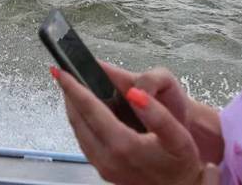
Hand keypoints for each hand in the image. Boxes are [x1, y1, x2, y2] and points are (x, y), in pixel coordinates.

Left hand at [52, 66, 204, 184]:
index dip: (73, 87)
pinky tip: (86, 113)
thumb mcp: (178, 136)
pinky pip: (84, 142)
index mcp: (123, 145)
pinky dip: (81, 123)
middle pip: (78, 119)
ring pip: (78, 132)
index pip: (89, 108)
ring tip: (72, 89)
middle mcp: (108, 158)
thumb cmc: (180, 162)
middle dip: (69, 94)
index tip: (61, 71)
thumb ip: (157, 114)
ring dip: (73, 109)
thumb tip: (136, 93)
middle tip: (64, 74)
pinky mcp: (104, 171)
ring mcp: (104, 167)